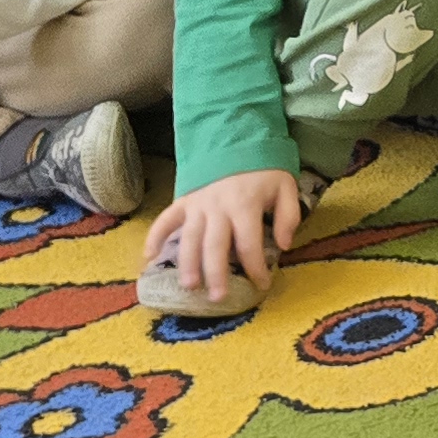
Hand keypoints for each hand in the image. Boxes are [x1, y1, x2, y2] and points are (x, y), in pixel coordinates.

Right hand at [143, 168, 303, 303]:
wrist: (238, 139)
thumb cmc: (264, 169)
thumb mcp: (286, 186)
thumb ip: (289, 215)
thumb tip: (283, 245)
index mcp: (246, 205)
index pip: (249, 243)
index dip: (255, 267)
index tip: (261, 285)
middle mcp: (219, 207)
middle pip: (215, 245)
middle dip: (216, 273)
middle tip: (217, 298)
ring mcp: (198, 204)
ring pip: (190, 238)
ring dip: (188, 263)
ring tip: (189, 286)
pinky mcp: (183, 201)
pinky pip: (165, 219)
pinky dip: (154, 237)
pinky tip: (148, 258)